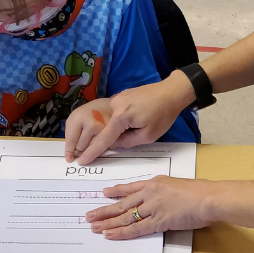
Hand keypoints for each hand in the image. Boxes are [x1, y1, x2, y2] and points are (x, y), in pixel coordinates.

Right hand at [64, 70, 195, 164]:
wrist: (172, 91)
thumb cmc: (163, 114)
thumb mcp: (148, 136)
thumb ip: (127, 142)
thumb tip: (113, 144)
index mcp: (120, 117)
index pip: (103, 139)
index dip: (93, 152)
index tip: (82, 161)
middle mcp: (114, 106)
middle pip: (107, 129)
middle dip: (116, 136)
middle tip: (137, 131)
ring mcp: (116, 98)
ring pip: (113, 121)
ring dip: (122, 127)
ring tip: (143, 121)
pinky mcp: (121, 95)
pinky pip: (117, 112)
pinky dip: (123, 119)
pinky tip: (138, 116)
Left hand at [85, 176, 215, 240]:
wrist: (209, 198)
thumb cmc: (202, 193)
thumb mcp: (180, 186)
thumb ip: (168, 193)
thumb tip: (165, 201)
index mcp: (156, 183)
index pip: (131, 188)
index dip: (116, 191)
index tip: (104, 193)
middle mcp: (150, 194)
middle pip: (122, 203)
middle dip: (104, 210)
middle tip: (90, 215)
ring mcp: (153, 207)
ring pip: (125, 216)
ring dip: (108, 223)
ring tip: (94, 227)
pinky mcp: (158, 221)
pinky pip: (136, 228)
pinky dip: (122, 232)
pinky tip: (110, 234)